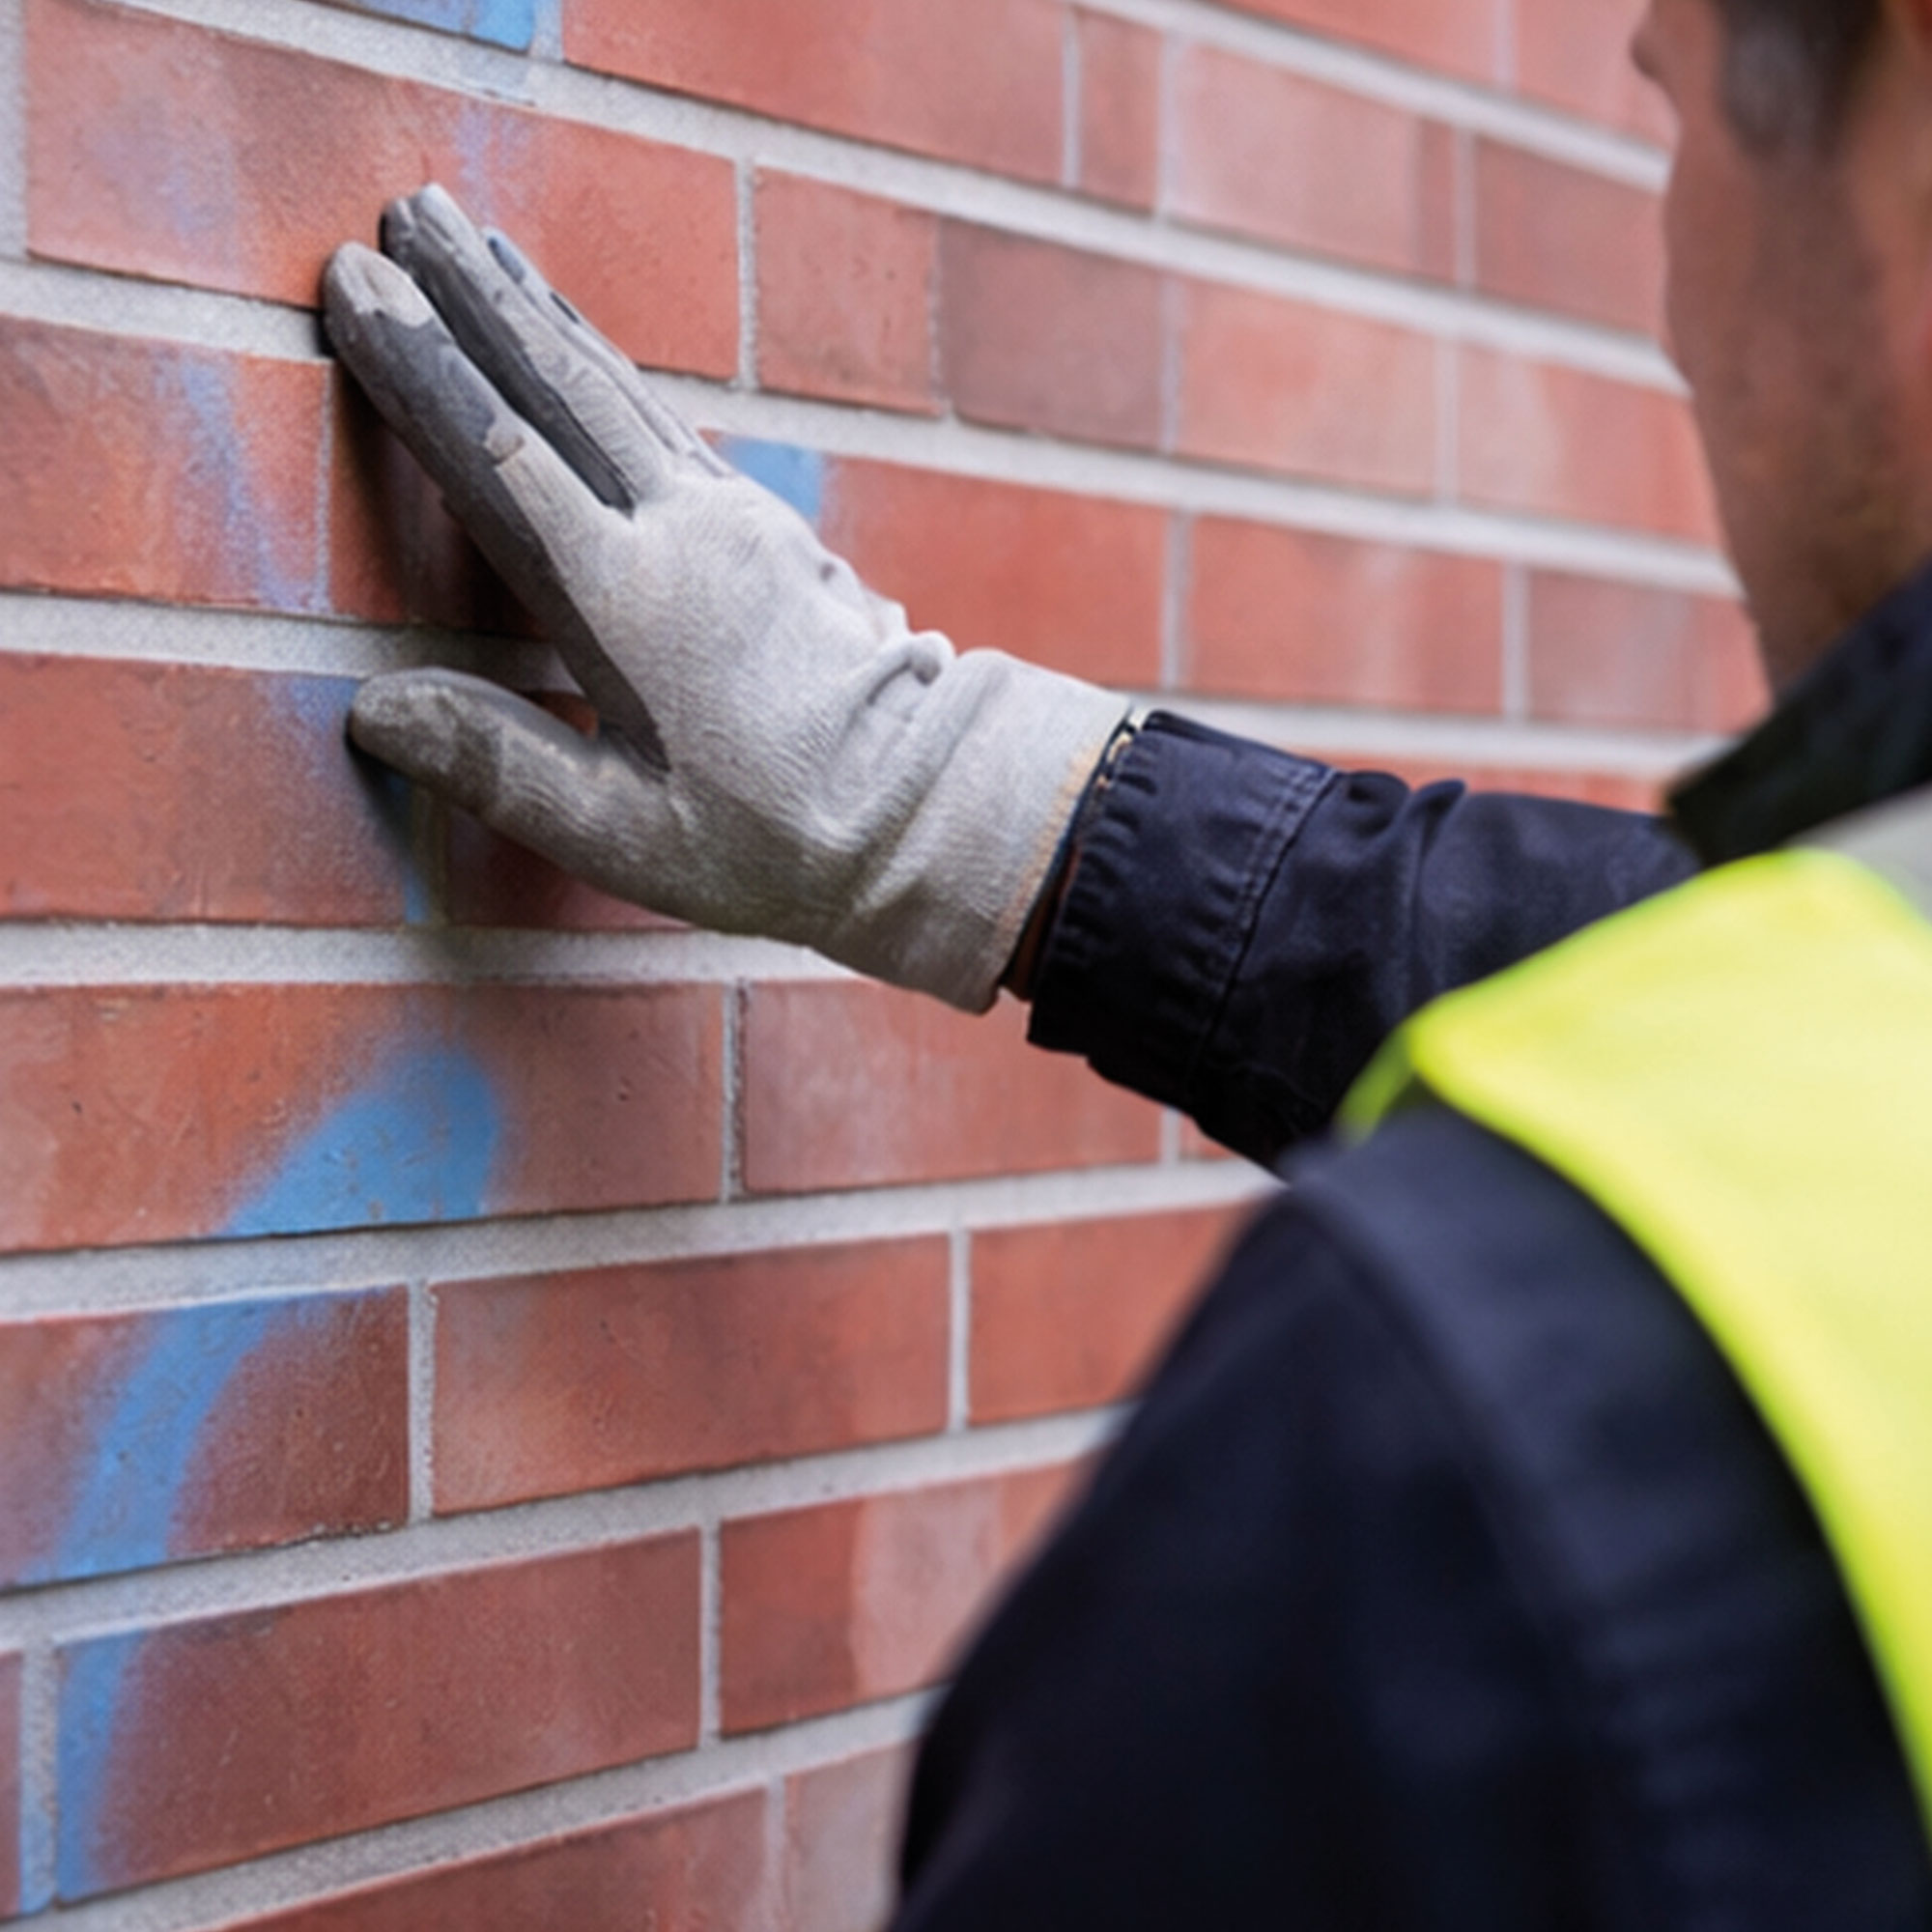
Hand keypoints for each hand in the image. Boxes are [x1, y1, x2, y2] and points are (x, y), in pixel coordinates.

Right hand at [323, 185, 1127, 1010]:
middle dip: (474, 295)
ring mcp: (740, 522)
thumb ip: (501, 765)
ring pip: (622, 390)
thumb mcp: (625, 832)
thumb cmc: (773, 841)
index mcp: (630, 598)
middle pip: (561, 388)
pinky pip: (671, 425)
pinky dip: (613, 373)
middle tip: (402, 208)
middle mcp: (686, 531)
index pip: (499, 456)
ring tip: (481, 243)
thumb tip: (372, 707)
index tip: (352, 281)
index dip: (419, 366)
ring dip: (544, 313)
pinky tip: (591, 356)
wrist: (928, 810)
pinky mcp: (775, 533)